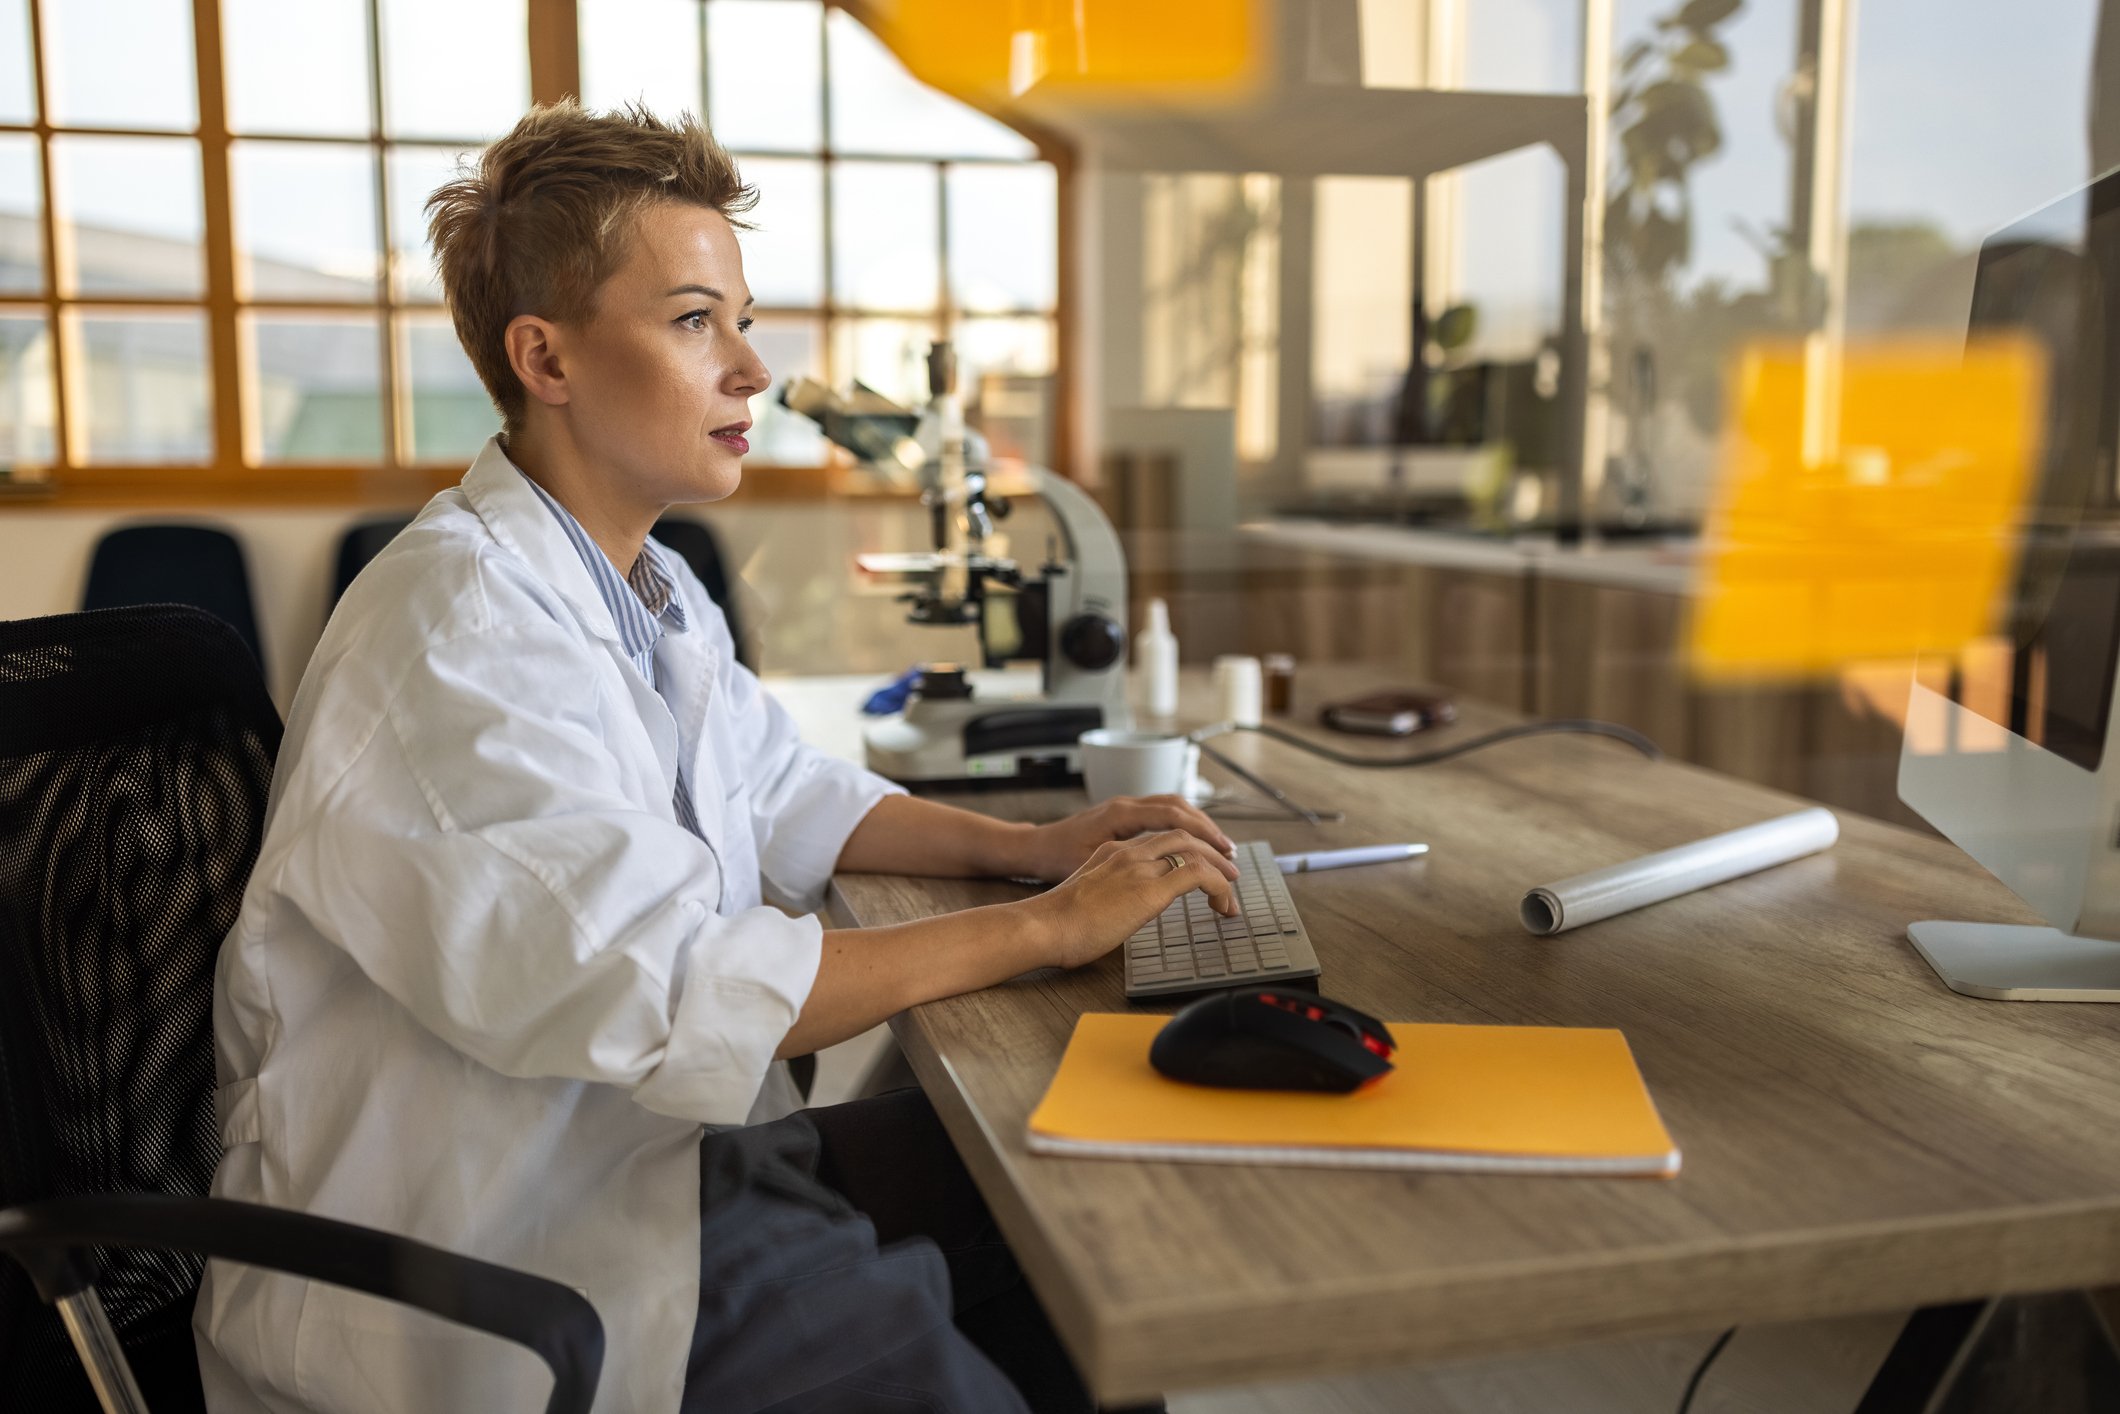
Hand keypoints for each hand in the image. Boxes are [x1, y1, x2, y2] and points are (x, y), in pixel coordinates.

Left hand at [1012, 795, 1234, 882]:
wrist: (1032, 852)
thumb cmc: (1056, 862)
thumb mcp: (1092, 865)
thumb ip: (1130, 866)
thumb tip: (1168, 872)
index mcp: (1120, 815)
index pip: (1174, 817)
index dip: (1204, 835)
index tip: (1224, 855)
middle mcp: (1125, 805)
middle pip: (1179, 807)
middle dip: (1209, 830)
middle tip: (1231, 855)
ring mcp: (1123, 809)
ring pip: (1171, 808)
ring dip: (1198, 826)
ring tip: (1219, 850)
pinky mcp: (1121, 818)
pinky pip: (1159, 815)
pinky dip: (1181, 827)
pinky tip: (1191, 847)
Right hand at [1025, 830, 1240, 970]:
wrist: (1042, 926)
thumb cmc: (1055, 925)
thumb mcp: (1085, 900)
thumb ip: (1106, 896)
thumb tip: (1119, 913)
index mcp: (1110, 851)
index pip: (1158, 839)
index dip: (1186, 848)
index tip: (1199, 866)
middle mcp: (1127, 851)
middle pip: (1182, 834)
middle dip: (1210, 849)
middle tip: (1229, 869)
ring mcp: (1138, 866)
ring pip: (1194, 849)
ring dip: (1220, 866)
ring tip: (1232, 885)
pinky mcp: (1149, 889)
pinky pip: (1198, 875)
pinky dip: (1219, 885)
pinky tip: (1224, 903)